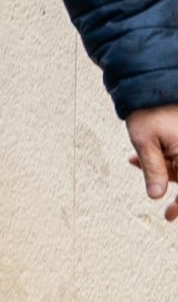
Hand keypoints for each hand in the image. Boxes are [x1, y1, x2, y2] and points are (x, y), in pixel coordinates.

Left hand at [128, 103, 177, 220]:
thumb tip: (155, 195)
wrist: (151, 85)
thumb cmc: (148, 111)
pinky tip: (138, 156)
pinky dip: (164, 158)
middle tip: (155, 195)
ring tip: (133, 160)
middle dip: (168, 182)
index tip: (168, 216)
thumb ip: (153, 170)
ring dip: (162, 169)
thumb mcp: (145, 142)